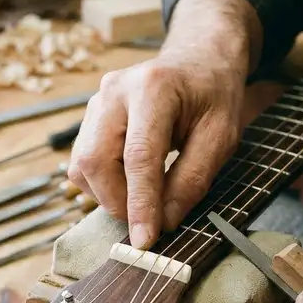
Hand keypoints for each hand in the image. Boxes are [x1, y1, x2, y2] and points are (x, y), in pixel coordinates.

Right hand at [68, 52, 247, 249]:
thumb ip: (193, 179)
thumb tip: (165, 220)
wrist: (198, 61)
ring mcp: (97, 101)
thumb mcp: (221, 137)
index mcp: (153, 88)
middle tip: (148, 222)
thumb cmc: (213, 96)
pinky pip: (82, 162)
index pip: (138, 156)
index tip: (145, 240)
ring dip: (108, 195)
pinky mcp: (90, 115)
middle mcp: (115, 91)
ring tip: (142, 200)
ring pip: (82, 165)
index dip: (140, 204)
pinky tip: (130, 184)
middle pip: (96, 160)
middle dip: (118, 202)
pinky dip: (102, 184)